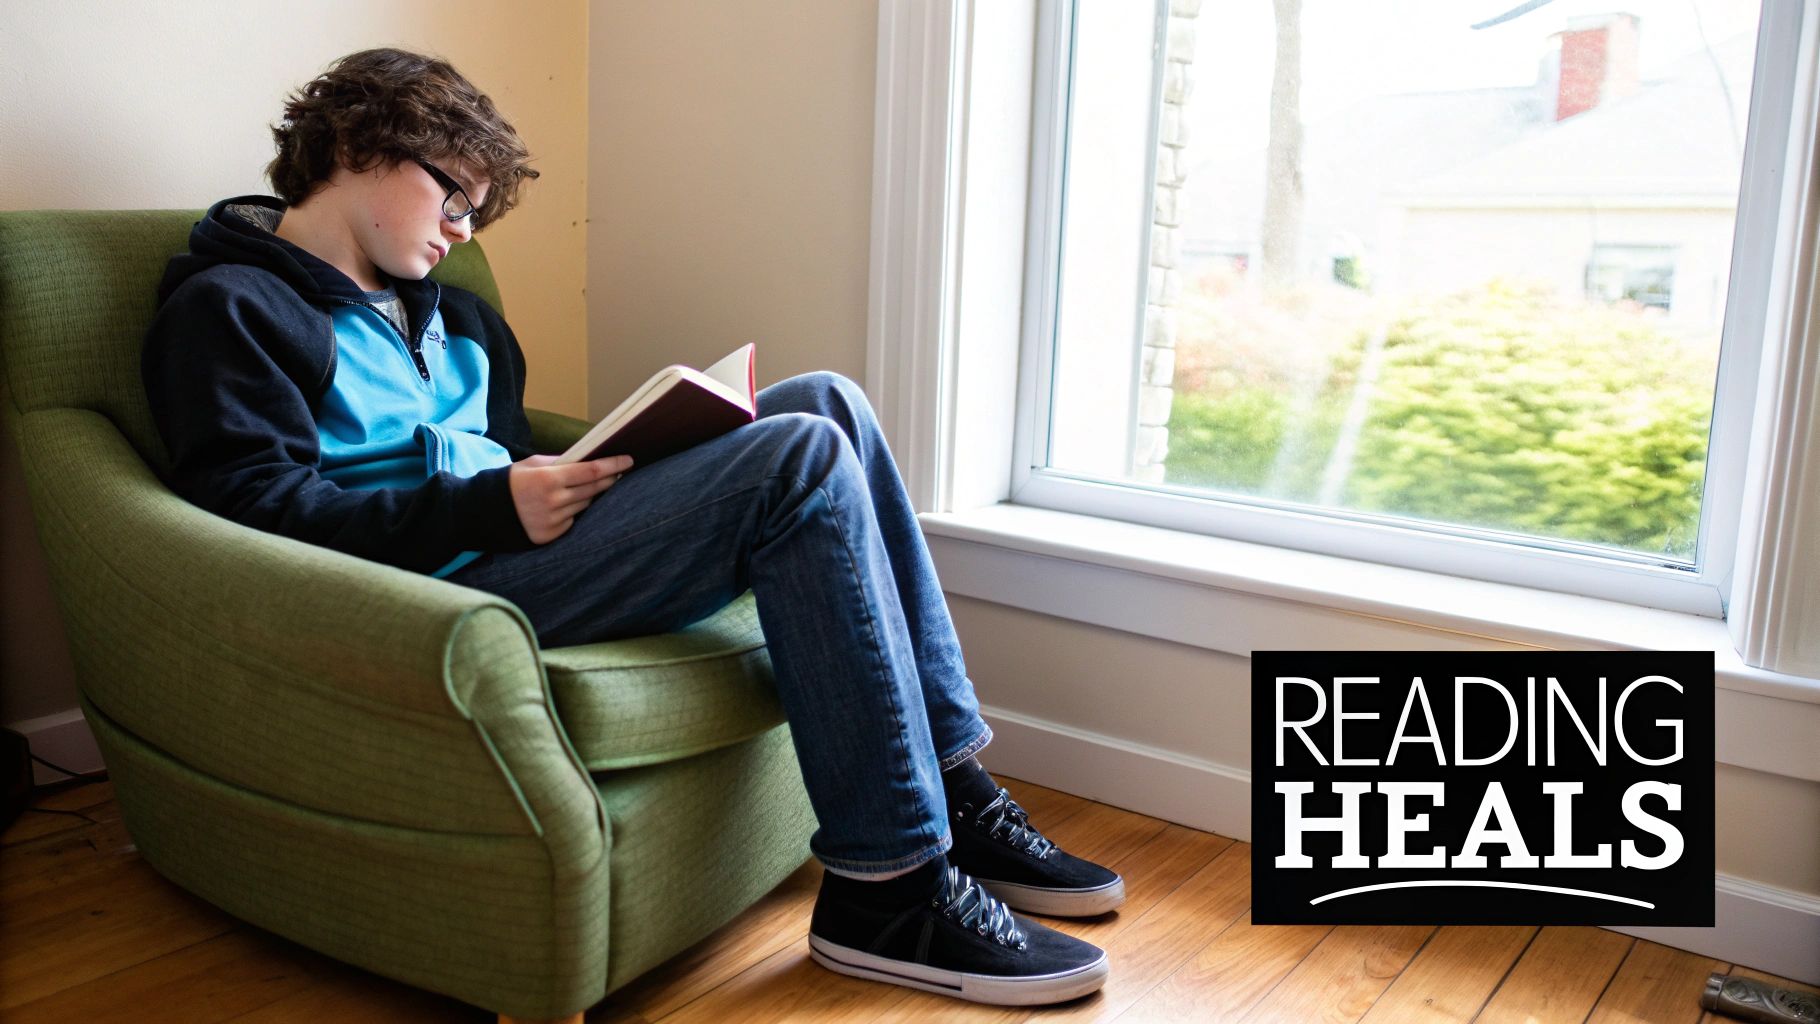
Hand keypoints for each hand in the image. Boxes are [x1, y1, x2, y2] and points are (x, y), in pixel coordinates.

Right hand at [509, 453, 632, 543]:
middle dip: (609, 480)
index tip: (628, 461)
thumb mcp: (533, 463)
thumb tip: (589, 459)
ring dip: (590, 496)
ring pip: (585, 505)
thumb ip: (561, 461)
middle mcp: (553, 501)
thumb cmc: (513, 482)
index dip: (612, 466)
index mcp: (548, 478)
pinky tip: (567, 505)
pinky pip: (573, 521)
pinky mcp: (551, 535)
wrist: (486, 512)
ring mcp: (553, 521)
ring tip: (589, 488)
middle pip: (593, 490)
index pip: (591, 472)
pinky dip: (574, 511)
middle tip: (620, 473)